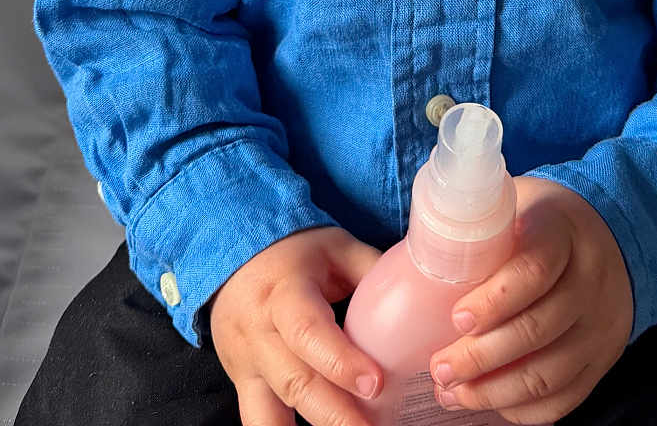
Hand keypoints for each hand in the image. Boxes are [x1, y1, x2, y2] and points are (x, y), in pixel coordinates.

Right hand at [211, 226, 383, 425]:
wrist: (236, 257)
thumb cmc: (295, 253)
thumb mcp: (336, 249)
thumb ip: (373, 270)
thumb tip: (421, 289)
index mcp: (284, 292)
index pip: (308, 331)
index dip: (340, 361)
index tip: (375, 384)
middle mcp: (259, 332)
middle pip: (295, 382)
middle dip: (336, 415)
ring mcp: (246, 362)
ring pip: (273, 411)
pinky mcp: (242, 383)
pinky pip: (258, 421)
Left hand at [428, 178, 632, 423]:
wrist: (607, 235)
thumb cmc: (539, 223)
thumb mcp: (514, 206)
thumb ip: (475, 230)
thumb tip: (407, 259)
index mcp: (563, 234)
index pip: (534, 271)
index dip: (493, 301)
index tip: (456, 319)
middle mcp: (590, 282)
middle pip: (539, 329)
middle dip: (481, 358)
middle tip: (440, 369)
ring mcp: (601, 325)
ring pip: (551, 373)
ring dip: (495, 392)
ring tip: (453, 393)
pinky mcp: (603, 359)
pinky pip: (566, 399)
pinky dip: (523, 410)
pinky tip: (489, 405)